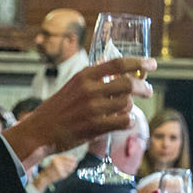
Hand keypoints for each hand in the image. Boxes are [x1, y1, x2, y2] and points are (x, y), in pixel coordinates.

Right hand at [2, 57, 155, 168]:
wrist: (40, 130)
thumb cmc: (58, 108)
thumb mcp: (73, 85)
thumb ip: (93, 77)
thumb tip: (111, 65)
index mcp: (85, 75)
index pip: (118, 63)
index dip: (139, 62)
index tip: (153, 63)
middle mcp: (89, 89)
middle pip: (128, 83)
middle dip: (144, 87)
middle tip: (148, 91)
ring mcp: (92, 108)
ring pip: (127, 104)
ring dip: (131, 107)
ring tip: (126, 110)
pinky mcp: (94, 127)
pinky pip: (123, 122)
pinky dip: (128, 122)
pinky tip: (125, 122)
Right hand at [31, 152, 78, 189]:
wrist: (45, 176)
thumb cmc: (51, 169)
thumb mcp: (55, 162)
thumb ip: (63, 160)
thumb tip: (74, 160)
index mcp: (56, 158)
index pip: (66, 156)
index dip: (72, 157)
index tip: (76, 159)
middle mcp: (57, 162)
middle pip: (69, 163)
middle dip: (73, 164)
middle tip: (75, 165)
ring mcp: (59, 168)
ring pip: (69, 168)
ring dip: (71, 169)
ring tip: (70, 170)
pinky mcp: (60, 174)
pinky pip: (67, 174)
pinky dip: (67, 174)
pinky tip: (64, 174)